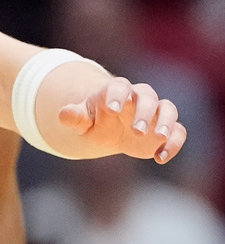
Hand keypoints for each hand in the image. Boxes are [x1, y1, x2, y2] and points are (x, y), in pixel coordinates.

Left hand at [58, 77, 186, 162]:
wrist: (109, 129)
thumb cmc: (94, 120)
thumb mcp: (82, 120)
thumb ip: (74, 116)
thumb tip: (64, 114)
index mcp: (115, 91)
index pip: (119, 85)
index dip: (116, 95)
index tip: (111, 110)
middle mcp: (138, 97)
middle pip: (148, 96)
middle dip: (144, 112)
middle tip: (137, 131)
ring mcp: (155, 112)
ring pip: (168, 109)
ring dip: (166, 123)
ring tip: (158, 139)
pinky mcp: (166, 129)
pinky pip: (179, 131)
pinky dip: (174, 142)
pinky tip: (160, 158)